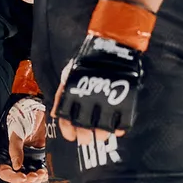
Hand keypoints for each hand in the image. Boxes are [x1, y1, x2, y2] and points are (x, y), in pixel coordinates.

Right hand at [0, 94, 48, 182]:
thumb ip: (15, 149)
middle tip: (34, 177)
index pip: (5, 172)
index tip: (22, 176)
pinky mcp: (40, 157)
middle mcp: (17, 158)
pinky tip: (45, 172)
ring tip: (41, 174)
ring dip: (35, 179)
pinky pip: (40, 170)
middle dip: (26, 180)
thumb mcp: (17, 132)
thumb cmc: (23, 116)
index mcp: (6, 153)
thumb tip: (17, 166)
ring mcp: (29, 158)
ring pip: (29, 177)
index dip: (13, 177)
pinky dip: (43, 174)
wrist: (38, 108)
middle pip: (18, 177)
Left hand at [53, 0, 154, 139]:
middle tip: (88, 139)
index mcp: (72, 91)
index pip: (66, 118)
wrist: (113, 42)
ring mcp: (107, 99)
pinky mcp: (126, 99)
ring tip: (103, 134)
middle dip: (85, 136)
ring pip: (104, 128)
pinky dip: (120, 128)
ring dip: (102, 134)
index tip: (71, 136)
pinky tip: (118, 127)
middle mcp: (88, 98)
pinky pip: (124, 121)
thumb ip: (62, 95)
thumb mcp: (70, 74)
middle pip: (85, 127)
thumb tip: (56, 115)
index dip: (68, 130)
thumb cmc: (88, 59)